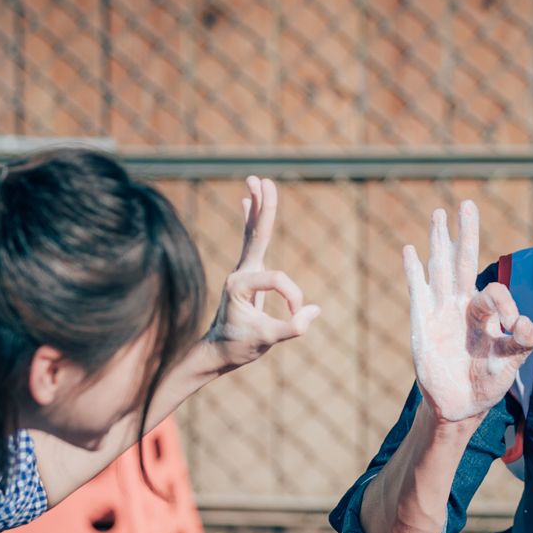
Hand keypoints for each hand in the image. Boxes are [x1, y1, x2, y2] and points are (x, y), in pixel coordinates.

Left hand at [204, 176, 319, 368]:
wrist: (218, 352)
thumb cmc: (239, 346)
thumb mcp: (266, 340)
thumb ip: (291, 327)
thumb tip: (314, 311)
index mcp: (240, 284)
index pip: (279, 280)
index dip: (294, 299)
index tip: (296, 318)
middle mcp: (240, 272)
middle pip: (257, 234)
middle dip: (263, 208)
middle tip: (262, 180)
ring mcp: (243, 271)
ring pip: (254, 234)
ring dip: (258, 207)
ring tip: (256, 181)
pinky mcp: (248, 274)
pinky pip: (252, 242)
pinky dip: (252, 222)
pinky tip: (246, 203)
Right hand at [403, 201, 532, 421]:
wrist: (459, 407)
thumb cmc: (486, 382)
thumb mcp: (510, 364)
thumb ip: (522, 344)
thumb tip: (529, 326)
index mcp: (486, 314)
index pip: (494, 293)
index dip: (506, 304)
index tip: (515, 326)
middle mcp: (462, 306)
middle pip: (463, 262)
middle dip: (466, 234)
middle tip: (467, 204)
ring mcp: (440, 313)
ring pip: (439, 270)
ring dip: (439, 242)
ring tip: (438, 214)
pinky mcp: (422, 325)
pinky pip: (417, 292)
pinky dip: (414, 271)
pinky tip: (411, 250)